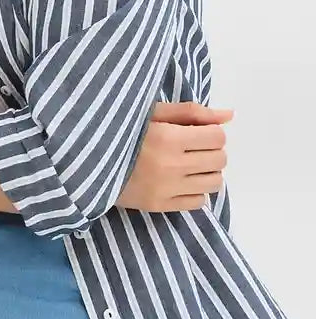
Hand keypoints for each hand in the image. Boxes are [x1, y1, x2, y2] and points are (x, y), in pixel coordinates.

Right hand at [116, 101, 232, 211]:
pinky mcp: (160, 206)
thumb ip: (192, 113)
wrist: (88, 162)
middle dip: (211, 151)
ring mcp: (167, 189)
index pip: (217, 137)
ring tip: (189, 165)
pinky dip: (195, 190)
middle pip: (219, 160)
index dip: (211, 133)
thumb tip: (230, 116)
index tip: (196, 132)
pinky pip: (198, 202)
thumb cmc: (122, 131)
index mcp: (169, 138)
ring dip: (206, 171)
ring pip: (214, 182)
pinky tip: (180, 181)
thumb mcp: (153, 113)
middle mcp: (172, 166)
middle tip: (192, 148)